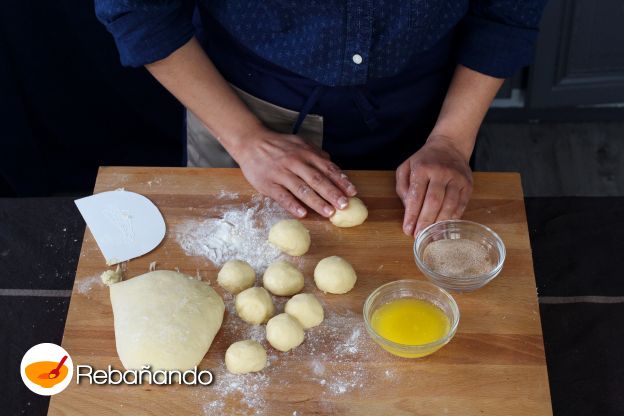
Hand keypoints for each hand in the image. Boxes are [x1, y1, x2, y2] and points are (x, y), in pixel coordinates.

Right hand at [233, 128, 356, 217]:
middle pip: (317, 180)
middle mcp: (295, 162)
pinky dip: (293, 205)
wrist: (250, 142)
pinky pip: (282, 196)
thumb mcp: (299, 143)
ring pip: (302, 189)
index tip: (352, 193)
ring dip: (317, 202)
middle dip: (333, 193)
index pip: (327, 168)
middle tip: (344, 206)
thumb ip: (316, 153)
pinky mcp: (268, 183)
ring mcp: (281, 173)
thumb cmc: (278, 145)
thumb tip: (332, 163)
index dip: (340, 181)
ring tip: (329, 213)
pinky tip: (303, 214)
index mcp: (305, 153)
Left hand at [396, 134, 472, 236]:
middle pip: (434, 202)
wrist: (449, 146)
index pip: (416, 196)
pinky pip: (461, 204)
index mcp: (422, 168)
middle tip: (419, 236)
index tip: (407, 229)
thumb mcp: (406, 168)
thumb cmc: (424, 161)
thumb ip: (403, 188)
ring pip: (449, 205)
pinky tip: (445, 226)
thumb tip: (409, 209)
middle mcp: (441, 172)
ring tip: (432, 235)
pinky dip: (453, 217)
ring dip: (440, 222)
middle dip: (425, 221)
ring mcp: (457, 178)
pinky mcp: (468, 184)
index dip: (412, 215)